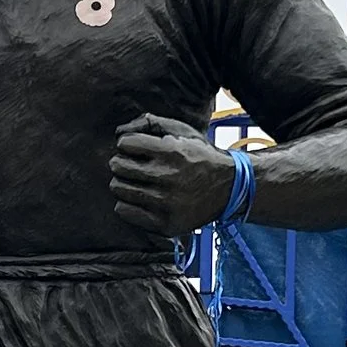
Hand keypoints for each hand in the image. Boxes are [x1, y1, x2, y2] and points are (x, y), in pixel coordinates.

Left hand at [108, 113, 238, 234]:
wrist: (228, 188)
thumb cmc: (198, 156)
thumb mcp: (181, 130)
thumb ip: (149, 123)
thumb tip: (118, 133)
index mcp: (171, 151)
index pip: (125, 144)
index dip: (128, 144)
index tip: (136, 149)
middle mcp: (168, 178)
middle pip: (118, 167)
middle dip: (122, 163)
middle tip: (134, 166)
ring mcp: (166, 203)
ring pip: (119, 189)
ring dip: (124, 183)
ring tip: (139, 182)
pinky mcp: (165, 223)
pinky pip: (124, 211)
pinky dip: (127, 204)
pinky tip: (141, 199)